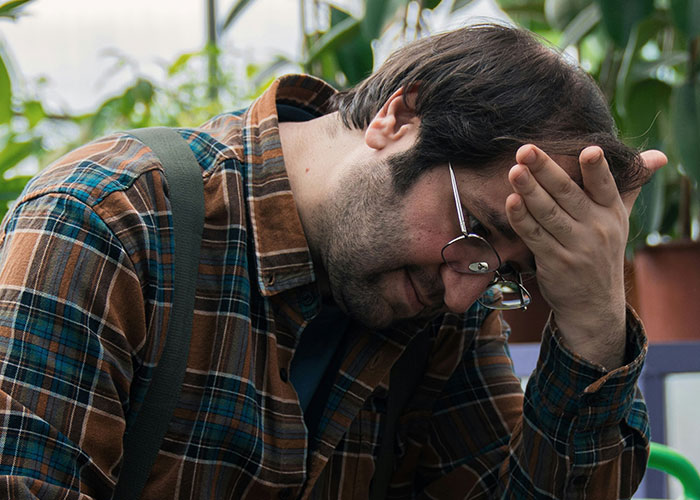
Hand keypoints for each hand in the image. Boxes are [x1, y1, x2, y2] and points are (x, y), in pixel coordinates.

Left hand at [504, 145, 665, 368]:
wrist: (594, 304)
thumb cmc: (601, 251)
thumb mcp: (619, 218)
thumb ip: (630, 185)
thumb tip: (658, 156)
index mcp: (612, 212)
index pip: (605, 186)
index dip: (597, 169)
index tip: (588, 150)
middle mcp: (597, 228)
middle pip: (567, 194)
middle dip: (545, 170)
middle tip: (525, 150)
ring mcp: (575, 247)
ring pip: (548, 213)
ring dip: (529, 190)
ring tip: (515, 172)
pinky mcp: (554, 261)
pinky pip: (534, 236)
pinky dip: (521, 218)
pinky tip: (511, 202)